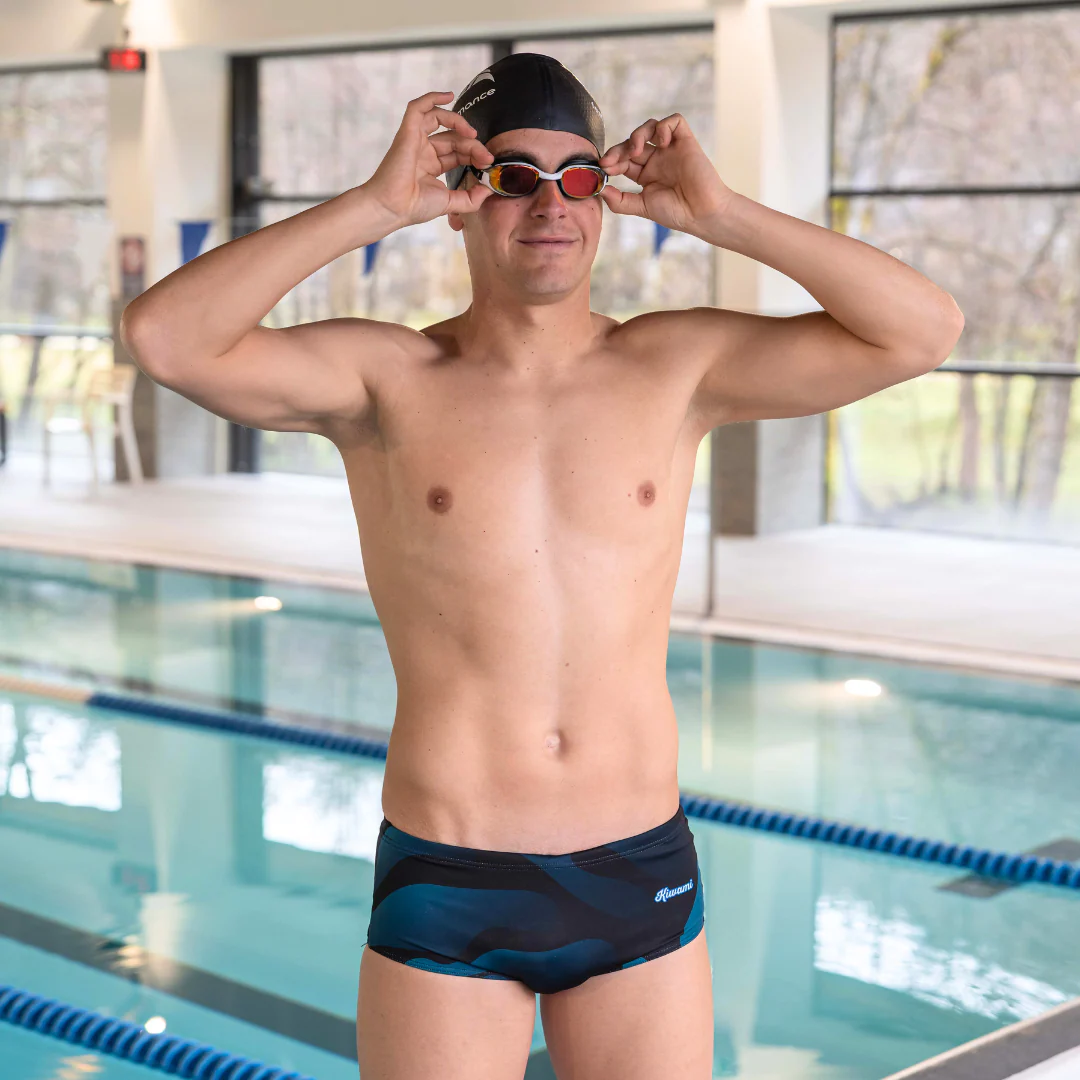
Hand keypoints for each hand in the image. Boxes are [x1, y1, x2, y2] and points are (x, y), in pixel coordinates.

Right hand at [362, 91, 494, 228]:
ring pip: (439, 119)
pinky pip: (418, 107)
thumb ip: (471, 198)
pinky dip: (432, 97)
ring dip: (458, 122)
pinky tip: (448, 95)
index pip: (458, 152)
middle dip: (472, 145)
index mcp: (432, 166)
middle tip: (486, 156)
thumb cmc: (414, 207)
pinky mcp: (407, 132)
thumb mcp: (451, 203)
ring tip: (472, 134)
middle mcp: (424, 151)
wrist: (393, 207)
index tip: (488, 163)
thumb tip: (488, 190)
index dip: (475, 154)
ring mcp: (415, 140)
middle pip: (453, 137)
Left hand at [598, 114, 732, 234]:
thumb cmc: (676, 212)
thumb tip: (599, 190)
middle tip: (612, 161)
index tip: (604, 168)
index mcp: (646, 174)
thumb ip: (620, 201)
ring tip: (636, 150)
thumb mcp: (642, 207)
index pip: (623, 160)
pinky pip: (674, 121)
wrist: (702, 213)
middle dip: (619, 149)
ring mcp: (671, 150)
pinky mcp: (686, 142)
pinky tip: (661, 143)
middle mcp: (657, 159)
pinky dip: (664, 127)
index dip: (612, 160)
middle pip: (633, 142)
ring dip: (637, 134)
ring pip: (650, 127)